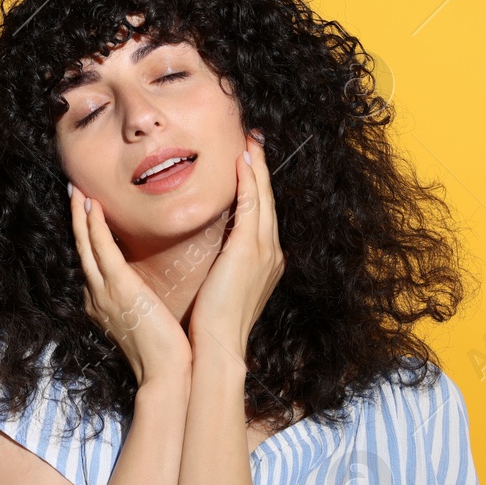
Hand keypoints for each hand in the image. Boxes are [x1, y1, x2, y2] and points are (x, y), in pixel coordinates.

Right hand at [68, 181, 192, 385]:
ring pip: (86, 244)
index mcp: (102, 303)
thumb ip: (142, 303)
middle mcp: (96, 296)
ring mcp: (104, 292)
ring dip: (81, 214)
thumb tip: (151, 291)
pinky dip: (93, 226)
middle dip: (77, 218)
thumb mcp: (146, 322)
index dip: (86, 235)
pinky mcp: (119, 288)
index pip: (91, 262)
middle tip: (74, 190)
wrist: (166, 374)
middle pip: (81, 248)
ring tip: (77, 189)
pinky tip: (93, 205)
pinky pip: (101, 249)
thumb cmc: (164, 352)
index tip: (87, 212)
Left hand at [188, 130, 284, 360]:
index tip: (250, 163)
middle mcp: (271, 253)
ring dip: (256, 167)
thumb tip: (217, 255)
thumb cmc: (214, 322)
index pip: (262, 215)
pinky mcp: (249, 249)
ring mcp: (264, 250)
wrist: (219, 344)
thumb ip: (226, 267)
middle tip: (254, 140)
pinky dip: (249, 181)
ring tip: (250, 142)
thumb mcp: (224, 288)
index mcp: (266, 262)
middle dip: (262, 169)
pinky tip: (242, 161)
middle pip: (268, 200)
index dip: (258, 187)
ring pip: (263, 197)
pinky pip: (251, 205)